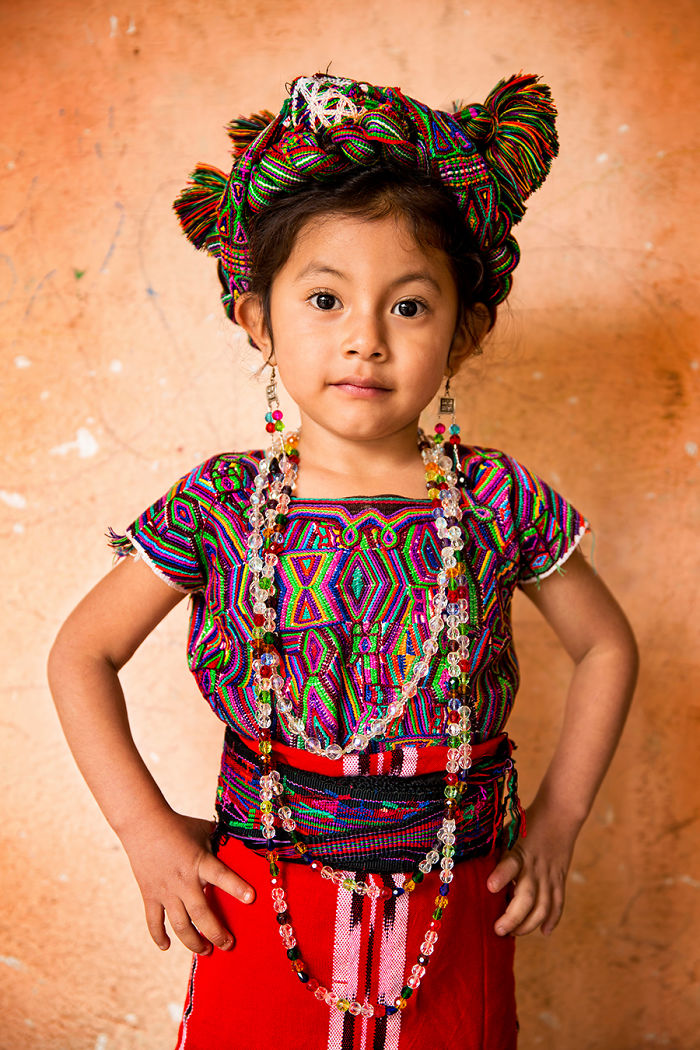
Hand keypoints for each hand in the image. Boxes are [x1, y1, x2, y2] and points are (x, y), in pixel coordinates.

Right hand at [120, 810, 255, 954]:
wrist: (143, 824)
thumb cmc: (179, 825)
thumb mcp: (204, 831)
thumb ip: (220, 844)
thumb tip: (241, 847)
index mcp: (200, 861)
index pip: (222, 876)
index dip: (237, 887)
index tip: (251, 899)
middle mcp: (184, 880)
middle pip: (202, 914)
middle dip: (217, 933)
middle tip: (229, 945)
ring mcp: (165, 890)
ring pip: (180, 925)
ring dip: (194, 942)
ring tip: (206, 950)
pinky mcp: (150, 895)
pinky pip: (154, 922)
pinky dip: (159, 936)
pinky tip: (166, 946)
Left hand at [486, 803, 579, 937]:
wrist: (559, 814)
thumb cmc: (525, 823)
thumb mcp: (506, 832)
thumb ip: (494, 851)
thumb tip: (470, 867)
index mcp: (519, 851)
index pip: (511, 864)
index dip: (502, 876)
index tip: (490, 887)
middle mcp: (535, 866)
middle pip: (527, 897)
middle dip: (513, 917)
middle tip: (499, 930)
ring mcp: (549, 875)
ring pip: (543, 907)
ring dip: (529, 924)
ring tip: (514, 934)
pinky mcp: (559, 879)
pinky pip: (558, 903)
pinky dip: (553, 919)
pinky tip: (544, 932)